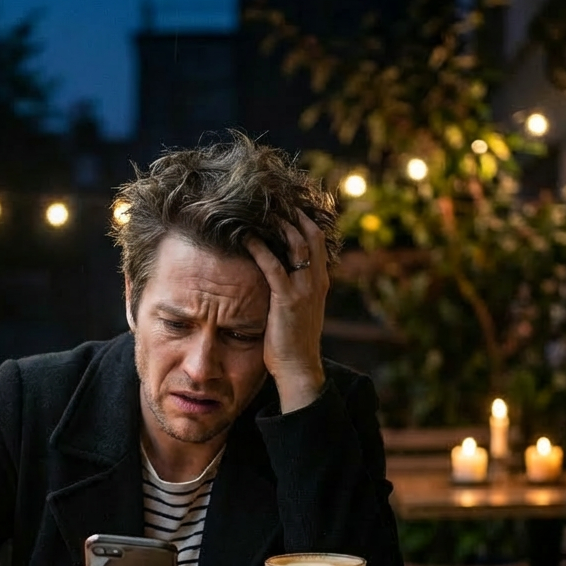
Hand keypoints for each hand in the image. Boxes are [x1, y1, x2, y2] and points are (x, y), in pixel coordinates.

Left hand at [245, 209, 327, 412]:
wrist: (299, 368)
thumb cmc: (291, 343)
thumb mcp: (298, 311)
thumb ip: (292, 290)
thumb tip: (278, 274)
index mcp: (319, 282)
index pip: (317, 240)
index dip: (303, 220)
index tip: (286, 205)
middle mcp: (316, 280)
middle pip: (310, 234)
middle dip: (293, 213)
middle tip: (273, 197)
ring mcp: (304, 289)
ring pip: (296, 244)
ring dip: (279, 224)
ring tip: (261, 208)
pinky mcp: (287, 299)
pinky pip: (273, 266)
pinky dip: (259, 248)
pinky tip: (246, 237)